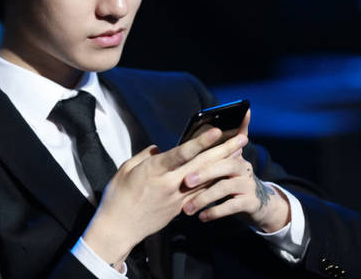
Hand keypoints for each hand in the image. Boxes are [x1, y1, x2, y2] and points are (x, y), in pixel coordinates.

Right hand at [82, 125, 247, 268]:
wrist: (118, 229)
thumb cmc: (118, 197)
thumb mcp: (126, 169)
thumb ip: (145, 156)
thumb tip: (158, 149)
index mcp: (154, 170)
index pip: (183, 153)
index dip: (201, 141)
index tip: (217, 131)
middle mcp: (170, 184)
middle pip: (202, 165)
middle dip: (223, 150)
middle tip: (242, 138)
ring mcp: (177, 198)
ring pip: (206, 179)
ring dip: (224, 165)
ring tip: (239, 153)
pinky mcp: (179, 208)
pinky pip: (200, 194)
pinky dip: (214, 182)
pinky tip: (224, 175)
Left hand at [180, 110, 290, 232]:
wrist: (259, 204)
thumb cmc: (230, 181)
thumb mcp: (222, 166)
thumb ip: (203, 155)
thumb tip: (156, 148)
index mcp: (232, 155)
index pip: (223, 145)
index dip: (215, 139)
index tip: (212, 132)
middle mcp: (242, 166)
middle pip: (223, 165)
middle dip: (204, 173)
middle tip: (186, 182)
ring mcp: (247, 184)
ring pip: (225, 187)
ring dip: (204, 198)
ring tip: (187, 208)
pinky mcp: (251, 201)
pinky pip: (232, 206)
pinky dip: (215, 212)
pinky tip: (202, 217)